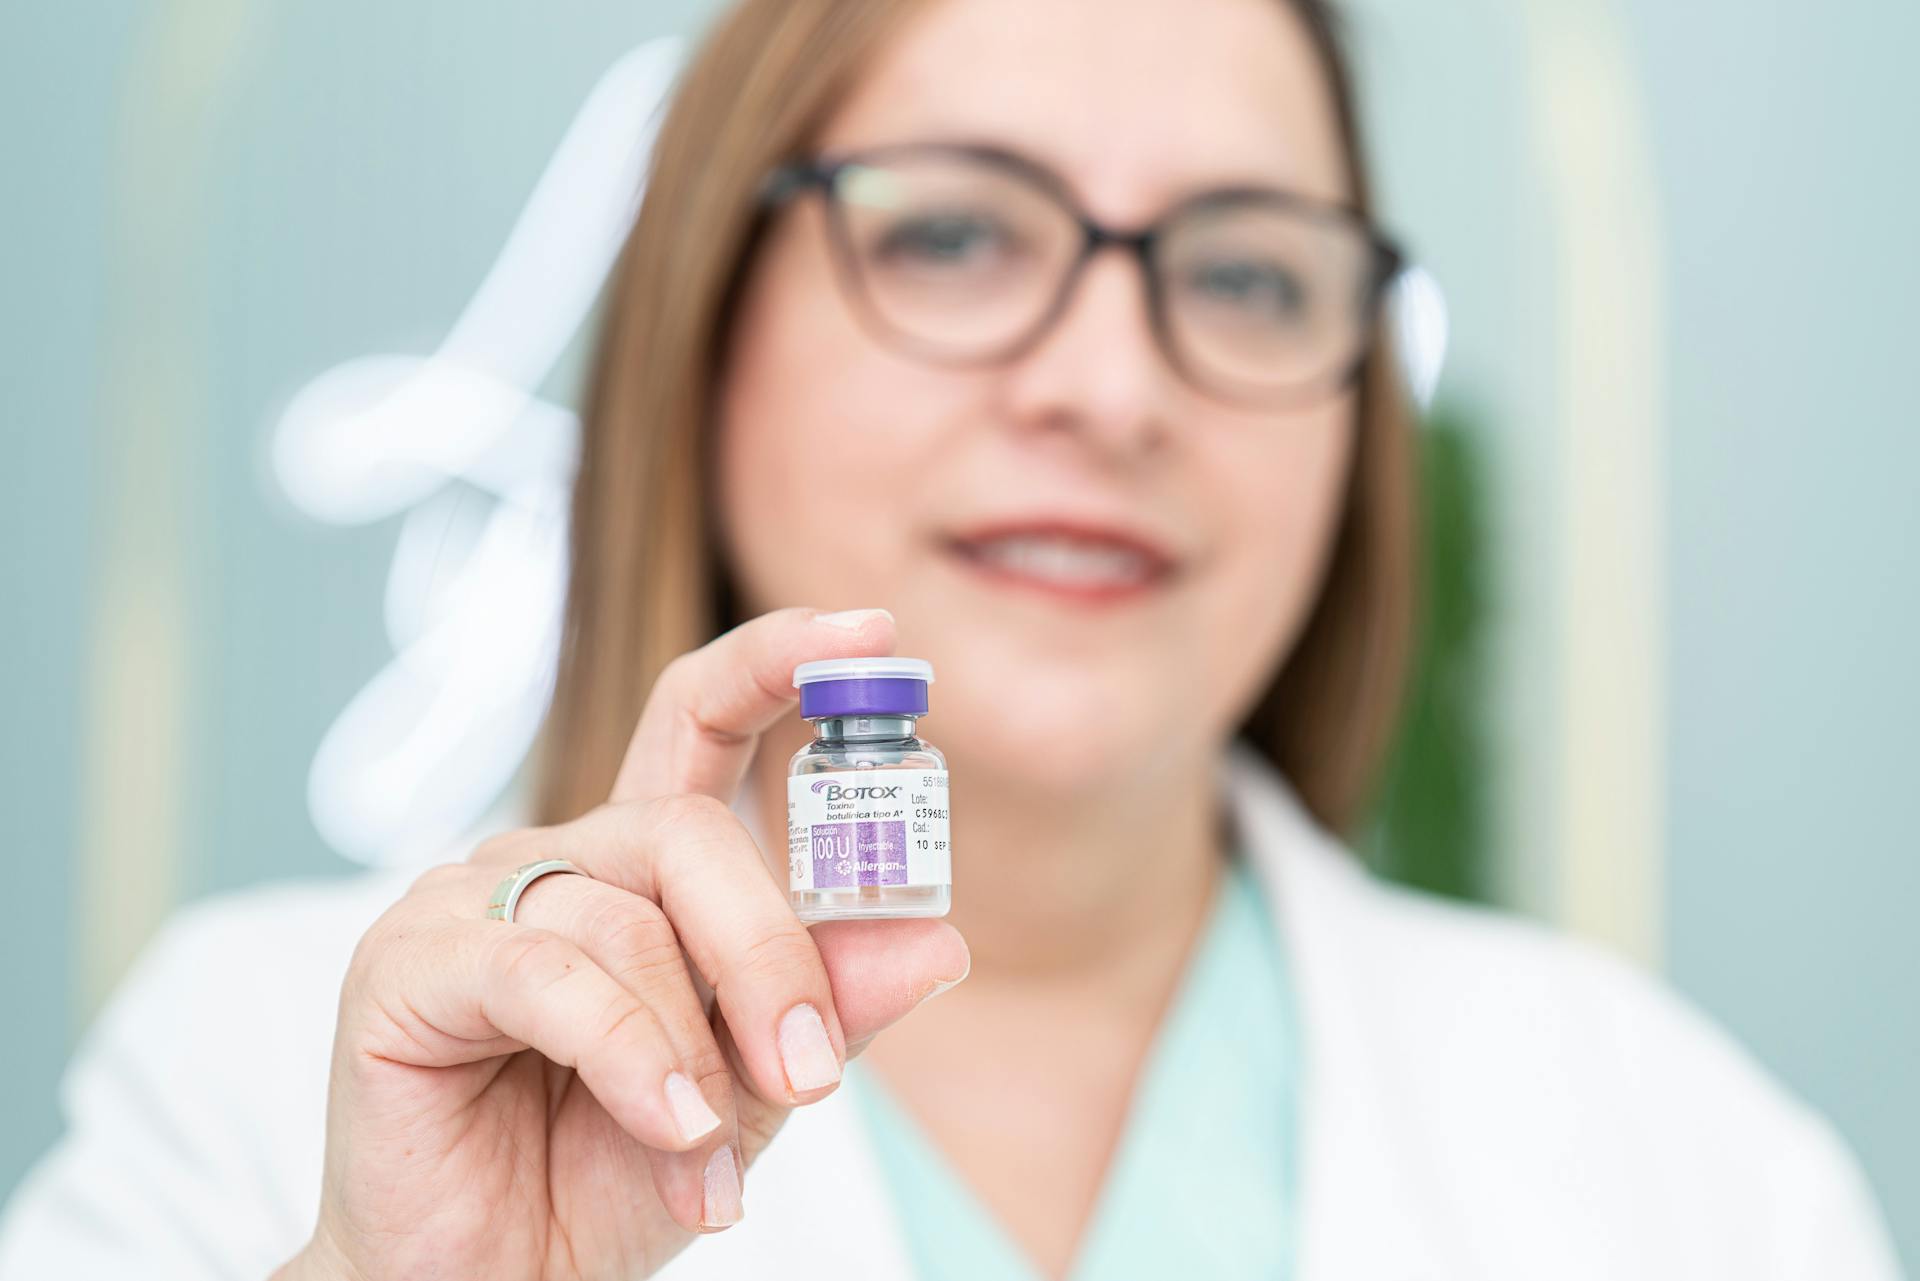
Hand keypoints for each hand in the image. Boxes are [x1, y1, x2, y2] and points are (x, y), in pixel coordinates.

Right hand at [279, 607, 968, 1279]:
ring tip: (712, 1152)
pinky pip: (550, 973)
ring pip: (629, 915)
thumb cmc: (609, 1173)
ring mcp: (469, 899)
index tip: (875, 634)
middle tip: (812, 1077)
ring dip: (696, 1045)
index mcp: (639, 868)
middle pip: (690, 829)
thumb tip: (938, 938)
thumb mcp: (755, 1090)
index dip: (781, 661)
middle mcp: (555, 859)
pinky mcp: (407, 962)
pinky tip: (668, 1130)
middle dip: (771, 954)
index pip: (704, 720)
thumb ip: (830, 1004)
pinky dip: (629, 1054)